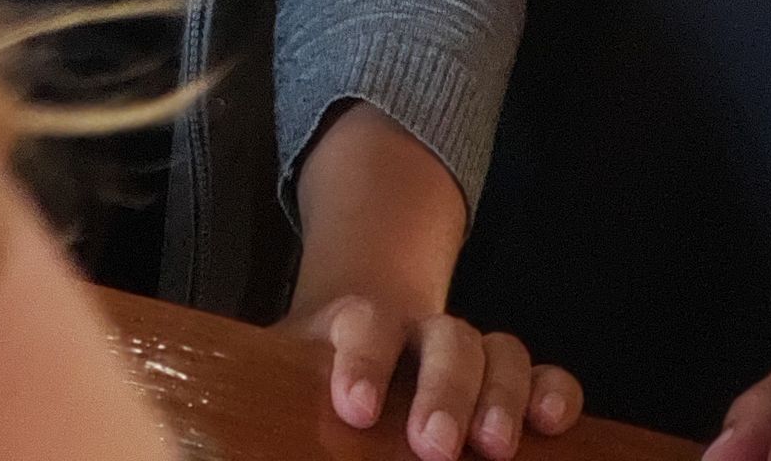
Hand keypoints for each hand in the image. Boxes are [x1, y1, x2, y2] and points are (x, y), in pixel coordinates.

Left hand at [284, 297, 582, 460]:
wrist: (358, 343)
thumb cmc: (317, 380)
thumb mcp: (287, 387)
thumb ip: (278, 409)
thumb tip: (218, 445)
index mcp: (358, 326)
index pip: (363, 325)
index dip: (364, 361)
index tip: (356, 409)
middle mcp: (419, 331)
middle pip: (442, 336)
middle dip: (443, 388)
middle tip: (434, 445)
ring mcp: (468, 351)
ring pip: (496, 349)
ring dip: (500, 394)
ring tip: (494, 447)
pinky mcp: (509, 381)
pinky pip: (541, 373)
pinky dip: (552, 389)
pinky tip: (552, 421)